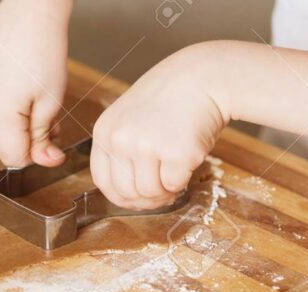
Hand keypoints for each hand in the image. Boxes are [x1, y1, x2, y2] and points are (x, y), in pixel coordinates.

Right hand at [0, 0, 71, 166]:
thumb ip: (43, 137)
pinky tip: (12, 90)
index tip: (49, 142)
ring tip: (29, 102)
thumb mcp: (51, 101)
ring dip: (9, 126)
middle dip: (23, 140)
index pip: (13, 158)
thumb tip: (45, 161)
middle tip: (44, 119)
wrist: (28, 15)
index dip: (34, 155)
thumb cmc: (44, 51)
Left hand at [92, 44, 227, 209]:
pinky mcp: (176, 154)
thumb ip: (124, 149)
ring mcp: (147, 146)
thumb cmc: (172, 98)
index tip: (136, 199)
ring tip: (176, 169)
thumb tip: (131, 194)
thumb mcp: (132, 116)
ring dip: (166, 189)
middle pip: (125, 193)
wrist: (205, 77)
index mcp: (105, 130)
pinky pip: (174, 185)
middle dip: (146, 199)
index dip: (121, 197)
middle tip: (163, 191)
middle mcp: (121, 139)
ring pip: (150, 193)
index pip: (102, 181)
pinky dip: (184, 179)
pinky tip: (188, 158)